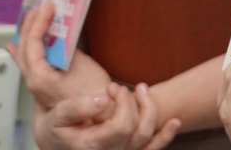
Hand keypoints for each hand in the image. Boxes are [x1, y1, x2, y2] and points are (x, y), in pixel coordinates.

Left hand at [7, 0, 111, 109]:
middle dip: (28, 27)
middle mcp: (33, 81)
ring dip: (26, 37)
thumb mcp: (81, 63)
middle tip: (35, 10)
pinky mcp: (46, 85)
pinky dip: (28, 50)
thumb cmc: (91, 92)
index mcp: (39, 76)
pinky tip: (22, 48)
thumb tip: (62, 31)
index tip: (48, 6)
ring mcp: (38, 84)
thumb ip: (67, 46)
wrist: (99, 116)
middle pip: (23, 49)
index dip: (39, 21)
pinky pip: (31, 63)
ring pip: (24, 56)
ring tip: (26, 24)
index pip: (32, 42)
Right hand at [35, 82, 181, 149]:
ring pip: (147, 138)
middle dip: (134, 102)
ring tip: (143, 89)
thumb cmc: (56, 129)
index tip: (113, 87)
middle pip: (137, 129)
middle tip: (121, 87)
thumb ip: (76, 108)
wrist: (56, 144)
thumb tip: (102, 100)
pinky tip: (175, 122)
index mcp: (92, 147)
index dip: (123, 102)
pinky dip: (164, 137)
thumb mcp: (56, 116)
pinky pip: (151, 149)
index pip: (122, 125)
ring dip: (151, 111)